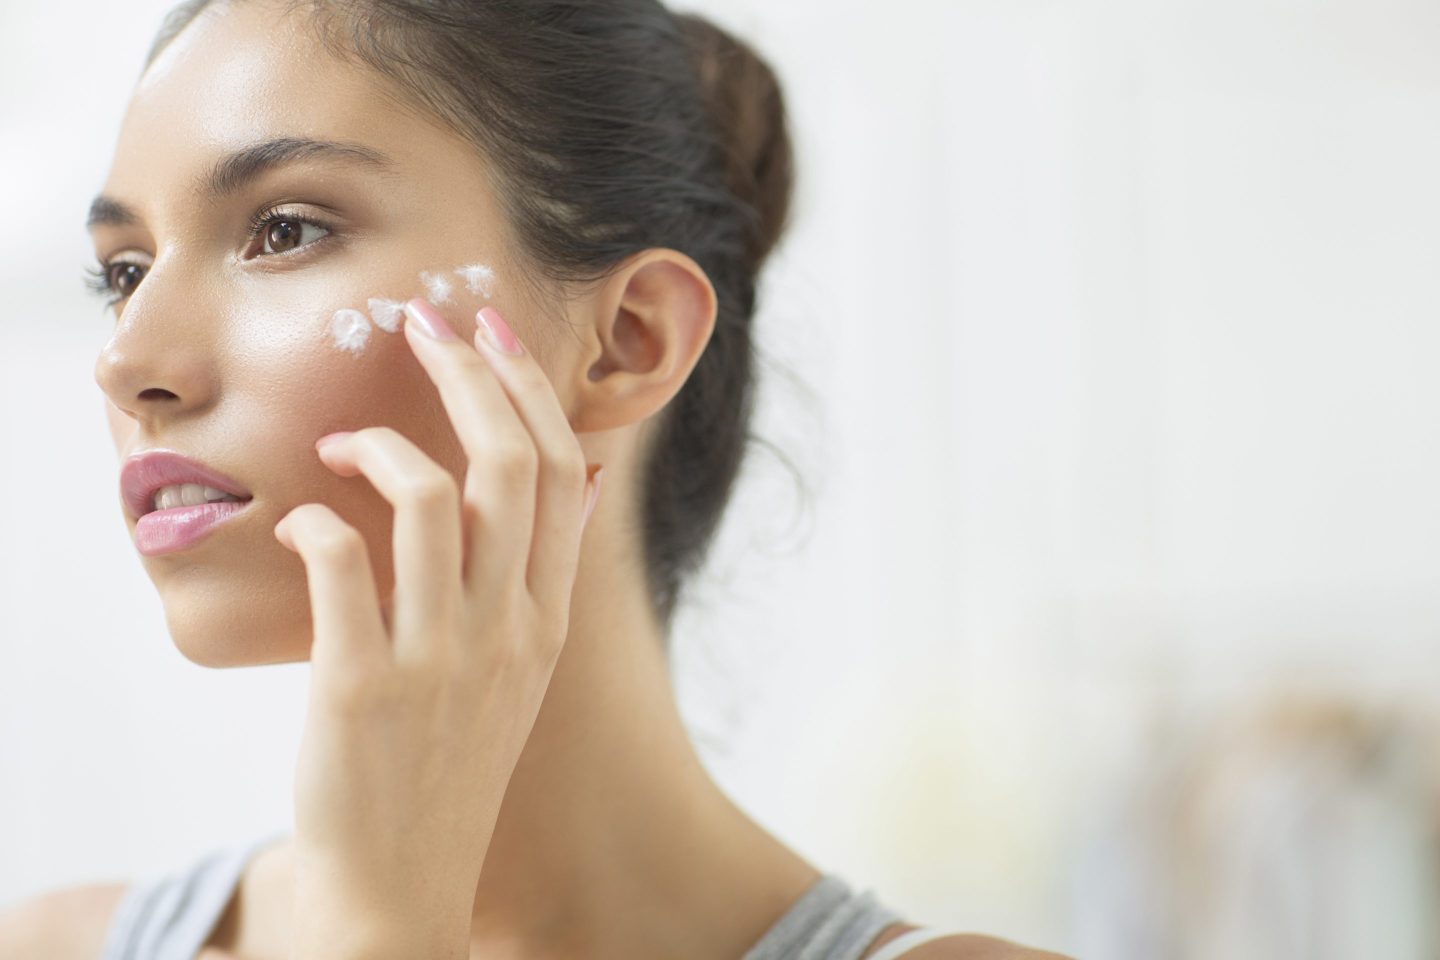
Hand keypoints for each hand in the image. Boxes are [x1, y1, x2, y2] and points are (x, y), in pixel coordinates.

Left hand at [274, 298, 602, 957]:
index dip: (526, 385)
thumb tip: (588, 473)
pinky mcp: (363, 684)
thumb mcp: (526, 662)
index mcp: (547, 615)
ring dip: (382, 444)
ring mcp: (440, 656)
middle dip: (467, 373)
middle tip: (426, 323)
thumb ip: (551, 566)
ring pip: (432, 499)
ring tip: (343, 441)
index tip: (490, 329)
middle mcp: (507, 626)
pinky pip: (343, 563)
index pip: (558, 470)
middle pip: (507, 464)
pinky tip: (303, 520)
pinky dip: (318, 520)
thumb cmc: (453, 755)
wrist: (402, 878)